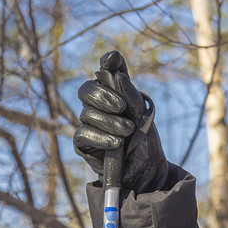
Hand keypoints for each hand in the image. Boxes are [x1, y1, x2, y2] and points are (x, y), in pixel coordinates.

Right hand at [73, 51, 167, 192]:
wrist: (145, 167)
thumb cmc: (144, 138)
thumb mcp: (142, 113)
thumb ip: (130, 92)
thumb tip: (117, 73)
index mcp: (114, 93)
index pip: (106, 72)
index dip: (108, 64)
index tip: (112, 60)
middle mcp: (97, 105)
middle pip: (86, 89)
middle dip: (104, 96)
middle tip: (123, 107)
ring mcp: (88, 123)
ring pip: (87, 113)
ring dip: (111, 122)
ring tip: (128, 131)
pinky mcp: (82, 142)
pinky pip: (84, 133)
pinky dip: (102, 137)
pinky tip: (117, 143)